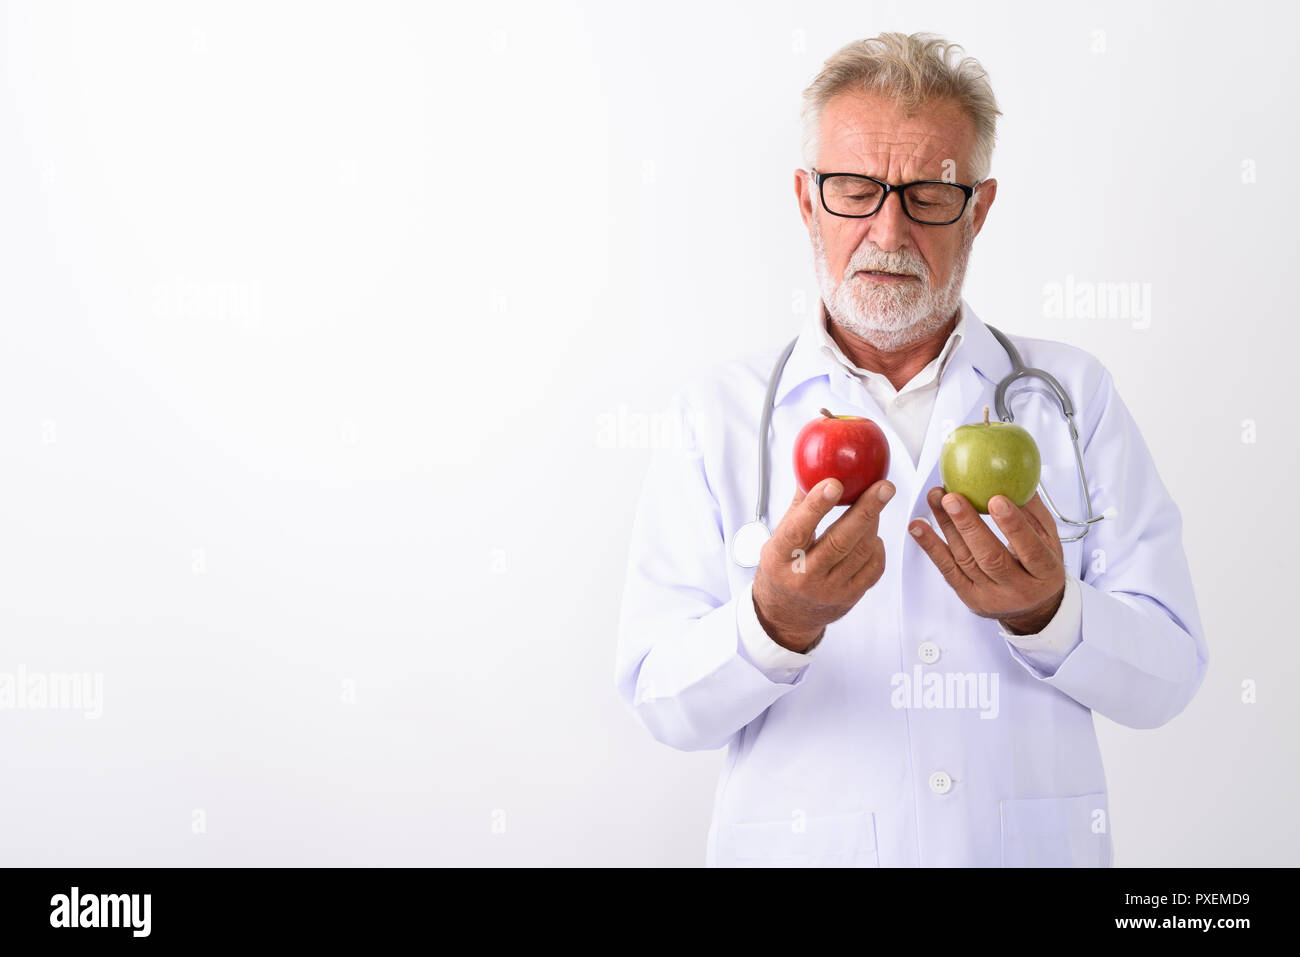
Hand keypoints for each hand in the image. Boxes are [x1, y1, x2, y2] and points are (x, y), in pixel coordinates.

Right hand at [751, 477, 894, 651]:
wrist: (786, 615)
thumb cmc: (783, 568)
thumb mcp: (778, 539)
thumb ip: (799, 507)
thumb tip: (815, 470)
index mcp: (780, 558)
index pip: (798, 529)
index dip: (816, 506)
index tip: (834, 482)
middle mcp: (804, 577)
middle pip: (840, 541)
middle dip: (866, 510)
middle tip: (884, 487)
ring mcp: (829, 590)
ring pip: (861, 552)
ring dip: (873, 523)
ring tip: (877, 502)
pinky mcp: (849, 598)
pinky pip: (873, 569)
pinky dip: (877, 547)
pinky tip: (872, 535)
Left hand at [909, 488, 1065, 633]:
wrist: (1032, 607)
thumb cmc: (1040, 567)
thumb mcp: (1049, 540)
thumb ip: (1033, 511)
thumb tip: (1017, 476)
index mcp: (1046, 574)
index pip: (1030, 550)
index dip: (1013, 526)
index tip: (997, 499)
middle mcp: (1018, 589)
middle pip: (990, 557)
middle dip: (968, 525)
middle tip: (952, 497)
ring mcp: (991, 596)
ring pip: (965, 560)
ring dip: (946, 527)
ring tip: (936, 499)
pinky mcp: (969, 597)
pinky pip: (947, 570)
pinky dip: (930, 546)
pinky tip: (918, 527)